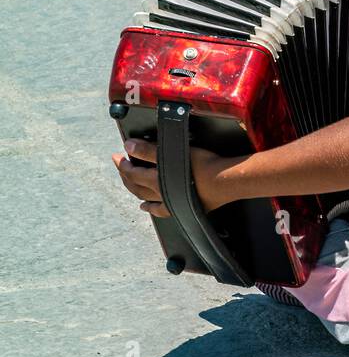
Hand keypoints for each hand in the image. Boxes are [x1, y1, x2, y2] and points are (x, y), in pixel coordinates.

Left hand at [111, 139, 234, 216]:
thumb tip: (128, 146)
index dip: (123, 164)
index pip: (133, 172)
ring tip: (129, 185)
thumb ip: (150, 150)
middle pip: (136, 186)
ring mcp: (170, 202)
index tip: (117, 156)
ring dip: (135, 191)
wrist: (224, 182)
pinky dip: (151, 208)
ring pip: (146, 198)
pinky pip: (160, 210)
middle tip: (120, 165)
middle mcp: (161, 193)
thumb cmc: (203, 165)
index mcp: (158, 179)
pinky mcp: (181, 206)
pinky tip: (146, 207)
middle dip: (125, 176)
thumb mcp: (175, 152)